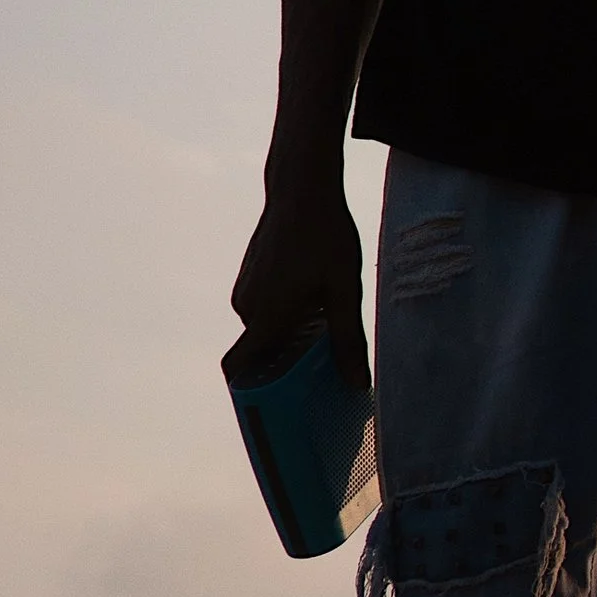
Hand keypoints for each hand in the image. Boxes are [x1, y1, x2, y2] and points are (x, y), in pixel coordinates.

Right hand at [231, 170, 368, 390]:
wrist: (302, 187)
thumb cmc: (325, 236)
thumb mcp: (344, 291)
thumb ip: (349, 340)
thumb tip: (358, 385)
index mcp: (265, 317)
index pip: (238, 370)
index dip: (250, 393)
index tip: (275, 408)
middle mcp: (247, 307)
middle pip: (261, 352)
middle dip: (285, 364)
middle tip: (320, 371)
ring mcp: (245, 289)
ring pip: (265, 328)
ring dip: (289, 335)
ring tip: (325, 329)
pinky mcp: (250, 275)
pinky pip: (264, 307)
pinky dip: (284, 314)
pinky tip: (315, 302)